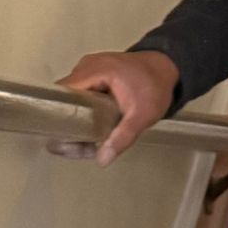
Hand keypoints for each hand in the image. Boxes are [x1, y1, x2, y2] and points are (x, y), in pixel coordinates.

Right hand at [47, 50, 179, 166]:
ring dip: (75, 123)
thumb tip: (102, 160)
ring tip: (87, 144)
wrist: (168, 67)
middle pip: (62, 100)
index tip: (65, 140)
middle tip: (79, 148)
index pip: (60, 94)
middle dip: (68, 127)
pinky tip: (91, 132)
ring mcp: (87, 69)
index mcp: (96, 70)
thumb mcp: (143, 115)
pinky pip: (78, 95)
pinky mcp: (91, 74)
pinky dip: (81, 113)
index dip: (58, 118)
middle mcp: (85, 66)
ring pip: (69, 100)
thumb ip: (122, 137)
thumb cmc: (156, 88)